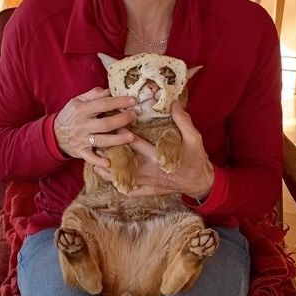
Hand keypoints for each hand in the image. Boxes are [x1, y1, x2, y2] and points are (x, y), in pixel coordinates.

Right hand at [54, 87, 137, 168]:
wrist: (54, 134)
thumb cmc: (70, 115)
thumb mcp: (77, 101)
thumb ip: (93, 94)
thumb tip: (110, 90)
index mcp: (81, 110)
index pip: (103, 104)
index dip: (119, 102)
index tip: (133, 101)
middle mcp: (82, 125)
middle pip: (105, 123)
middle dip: (122, 120)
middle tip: (135, 116)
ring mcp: (82, 139)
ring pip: (102, 140)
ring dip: (117, 139)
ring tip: (131, 136)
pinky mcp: (81, 151)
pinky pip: (90, 157)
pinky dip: (98, 161)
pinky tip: (108, 162)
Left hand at [93, 101, 213, 198]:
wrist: (201, 183)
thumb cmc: (196, 159)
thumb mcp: (194, 138)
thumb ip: (183, 121)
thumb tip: (173, 103)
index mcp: (158, 156)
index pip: (134, 143)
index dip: (121, 133)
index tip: (110, 124)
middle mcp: (149, 171)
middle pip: (122, 162)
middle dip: (109, 153)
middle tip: (96, 143)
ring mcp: (147, 183)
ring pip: (121, 178)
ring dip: (107, 171)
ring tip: (95, 161)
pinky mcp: (148, 191)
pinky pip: (130, 191)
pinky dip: (119, 186)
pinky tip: (110, 179)